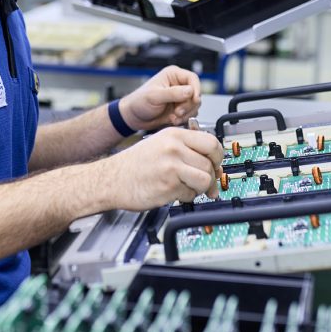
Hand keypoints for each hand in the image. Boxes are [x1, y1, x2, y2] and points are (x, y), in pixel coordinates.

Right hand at [105, 128, 223, 210]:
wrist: (111, 179)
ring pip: (205, 179)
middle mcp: (173, 148)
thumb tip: (213, 162)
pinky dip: (186, 196)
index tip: (217, 164)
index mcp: (174, 135)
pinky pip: (190, 194)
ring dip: (200, 188)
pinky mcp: (168, 186)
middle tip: (206, 182)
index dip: (218, 156)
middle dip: (210, 176)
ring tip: (188, 187)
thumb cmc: (135, 164)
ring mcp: (171, 167)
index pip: (211, 142)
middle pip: (210, 163)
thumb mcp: (161, 143)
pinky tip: (173, 192)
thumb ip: (186, 148)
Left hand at [119, 65, 201, 131]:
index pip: (192, 78)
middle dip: (188, 105)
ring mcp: (180, 98)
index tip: (194, 99)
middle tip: (178, 112)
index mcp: (173, 75)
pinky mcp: (180, 109)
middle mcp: (178, 85)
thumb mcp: (155, 96)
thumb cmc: (138, 102)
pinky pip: (190, 114)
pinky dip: (184, 119)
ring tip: (174, 117)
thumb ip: (173, 93)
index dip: (196, 89)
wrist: (133, 117)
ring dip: (187, 114)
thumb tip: (190, 91)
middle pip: (195, 94)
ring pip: (194, 105)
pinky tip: (173, 120)